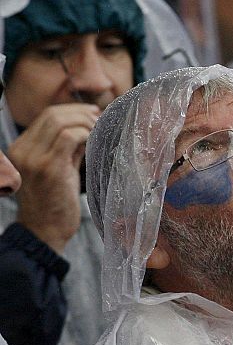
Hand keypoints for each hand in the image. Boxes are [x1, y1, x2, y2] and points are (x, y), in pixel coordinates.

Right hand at [8, 103, 99, 252]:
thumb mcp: (59, 172)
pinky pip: (69, 137)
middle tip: (99, 118)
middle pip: (51, 115)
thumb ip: (68, 150)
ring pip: (59, 122)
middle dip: (79, 113)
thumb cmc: (54, 206)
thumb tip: (86, 129)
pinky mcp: (49, 167)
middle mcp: (23, 150)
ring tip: (100, 130)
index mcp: (21, 149)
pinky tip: (96, 140)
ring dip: (84, 122)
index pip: (45, 117)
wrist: (45, 233)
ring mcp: (34, 158)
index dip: (70, 111)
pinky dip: (85, 134)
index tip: (90, 114)